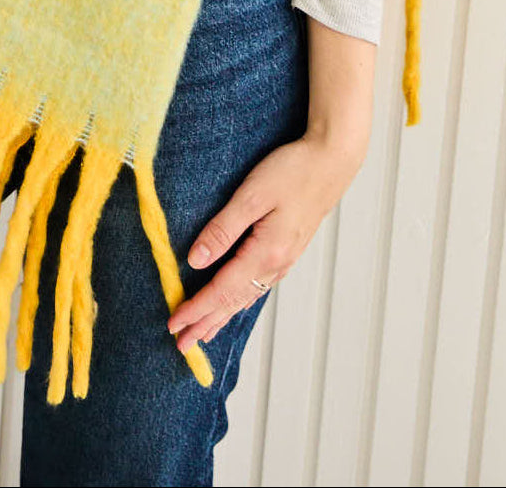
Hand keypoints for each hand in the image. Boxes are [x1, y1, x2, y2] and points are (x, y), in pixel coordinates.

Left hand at [165, 132, 364, 353]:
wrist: (332, 160)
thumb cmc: (292, 171)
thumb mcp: (251, 196)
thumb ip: (223, 229)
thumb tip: (195, 260)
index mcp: (265, 253)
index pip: (221, 290)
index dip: (196, 309)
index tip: (173, 324)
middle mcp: (276, 264)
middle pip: (234, 302)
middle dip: (206, 323)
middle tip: (182, 345)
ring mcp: (285, 259)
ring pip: (247, 296)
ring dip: (223, 315)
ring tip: (204, 332)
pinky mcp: (288, 250)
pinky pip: (258, 285)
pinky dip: (240, 300)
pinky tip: (235, 303)